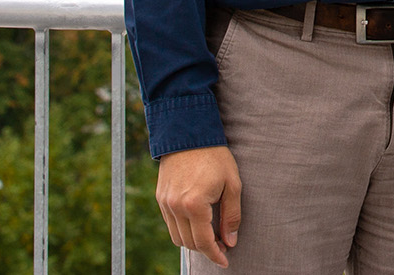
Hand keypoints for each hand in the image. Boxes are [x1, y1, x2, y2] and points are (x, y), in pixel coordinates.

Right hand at [156, 145, 241, 266]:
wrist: (189, 133)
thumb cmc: (215, 156)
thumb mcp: (233, 184)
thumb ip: (232, 215)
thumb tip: (230, 241)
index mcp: (195, 204)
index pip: (204, 241)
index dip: (215, 255)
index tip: (225, 261)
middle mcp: (176, 206)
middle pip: (189, 243)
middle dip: (206, 249)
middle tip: (222, 245)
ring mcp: (165, 202)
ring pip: (177, 236)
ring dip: (193, 241)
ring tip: (210, 235)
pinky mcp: (160, 197)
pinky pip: (170, 223)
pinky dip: (183, 229)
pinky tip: (197, 223)